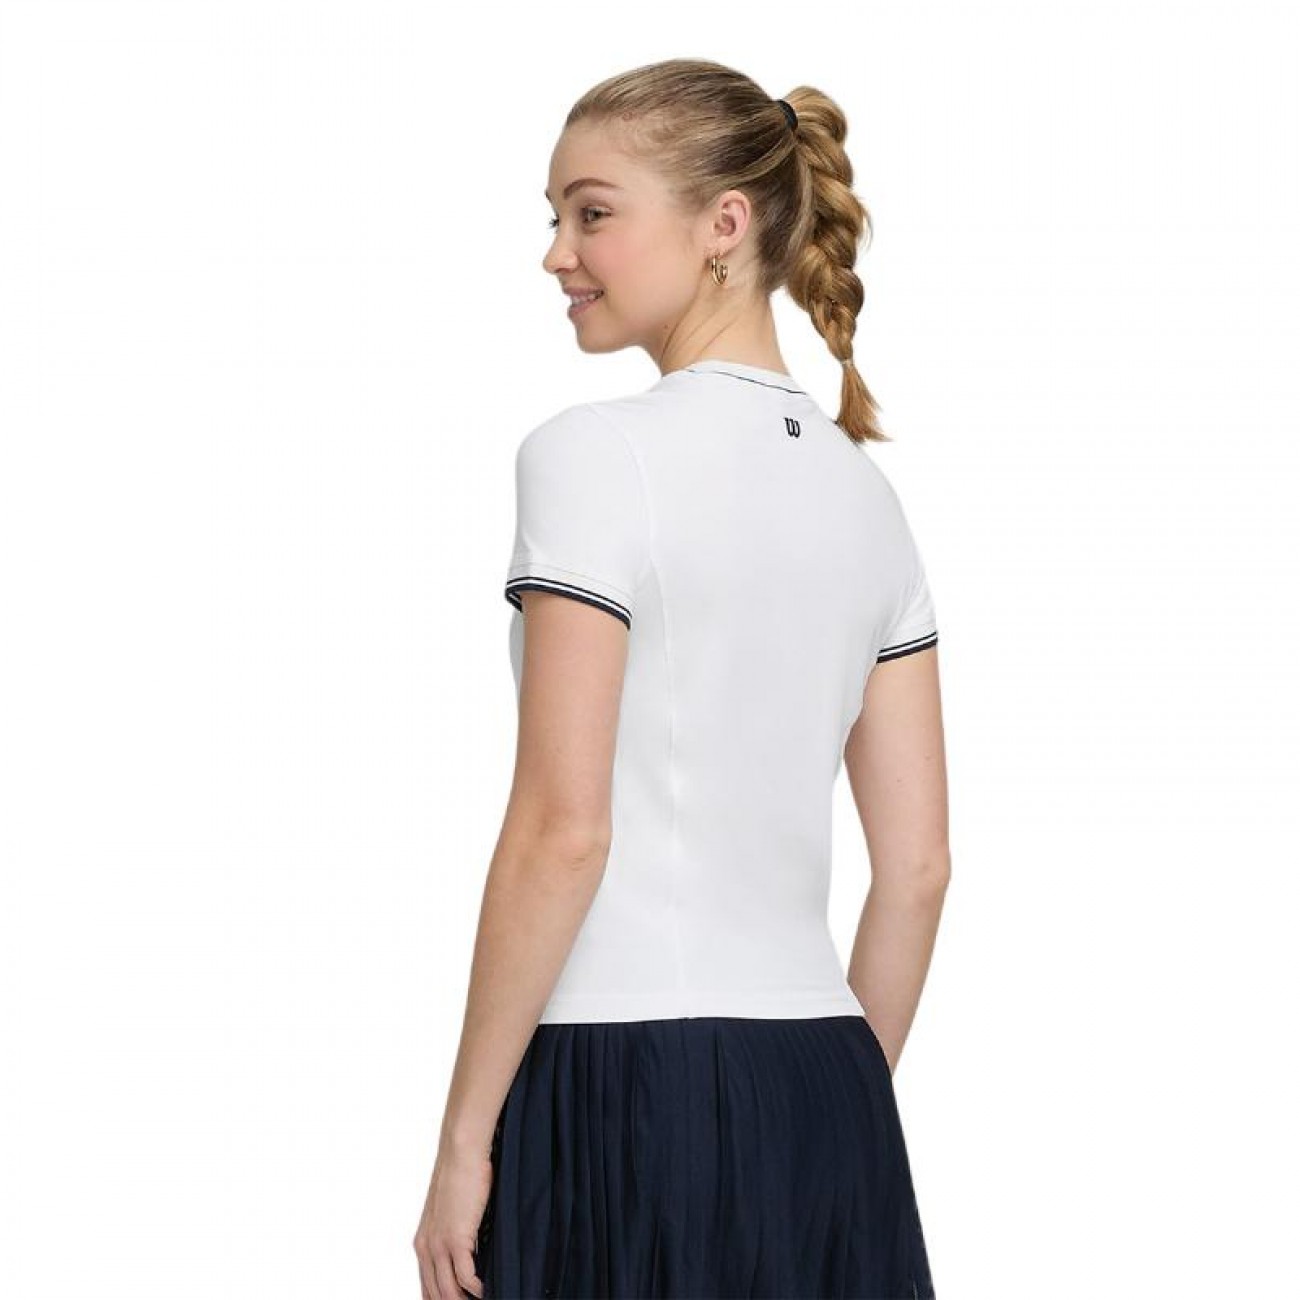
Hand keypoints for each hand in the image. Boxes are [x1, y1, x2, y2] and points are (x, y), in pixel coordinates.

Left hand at [413, 1143, 492, 1299]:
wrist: (460, 1154)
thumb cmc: (461, 1176)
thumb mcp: (451, 1212)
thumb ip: (454, 1234)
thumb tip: (470, 1251)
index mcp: (422, 1243)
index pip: (427, 1287)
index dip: (440, 1299)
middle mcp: (426, 1248)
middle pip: (435, 1295)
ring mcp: (439, 1245)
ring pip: (448, 1292)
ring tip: (483, 1299)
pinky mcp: (456, 1239)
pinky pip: (465, 1277)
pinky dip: (477, 1287)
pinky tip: (487, 1288)